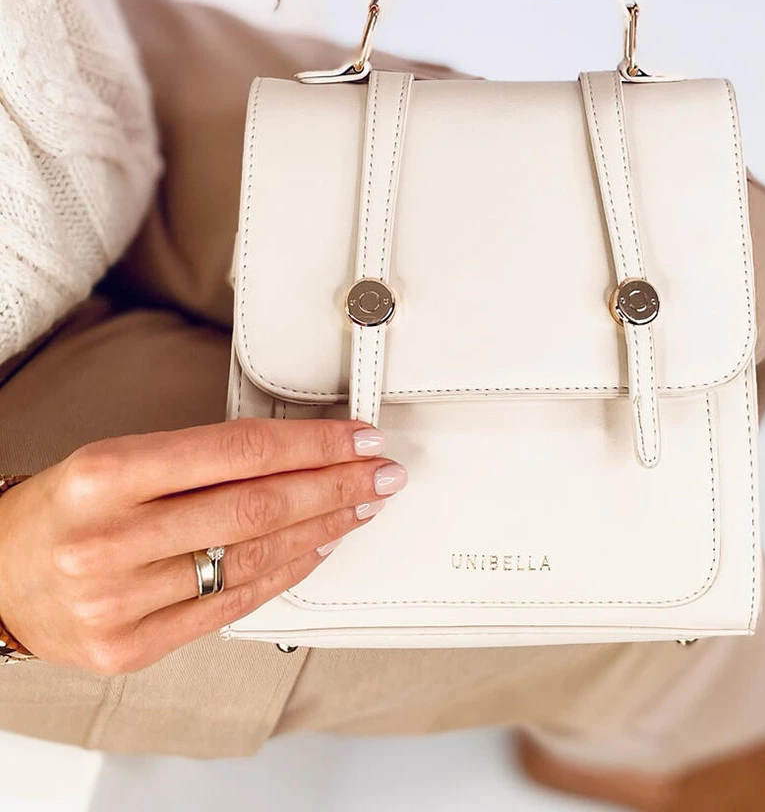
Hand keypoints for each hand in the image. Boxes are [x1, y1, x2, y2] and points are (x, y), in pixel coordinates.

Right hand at [0, 420, 403, 673]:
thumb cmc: (62, 509)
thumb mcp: (117, 458)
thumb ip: (199, 458)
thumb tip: (295, 453)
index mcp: (107, 473)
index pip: (239, 451)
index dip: (313, 444)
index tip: (358, 437)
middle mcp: (111, 538)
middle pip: (256, 507)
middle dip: (334, 486)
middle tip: (378, 473)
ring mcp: (119, 601)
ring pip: (250, 559)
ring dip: (321, 530)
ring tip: (358, 507)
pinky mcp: (129, 649)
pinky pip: (229, 607)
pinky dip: (283, 576)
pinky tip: (316, 550)